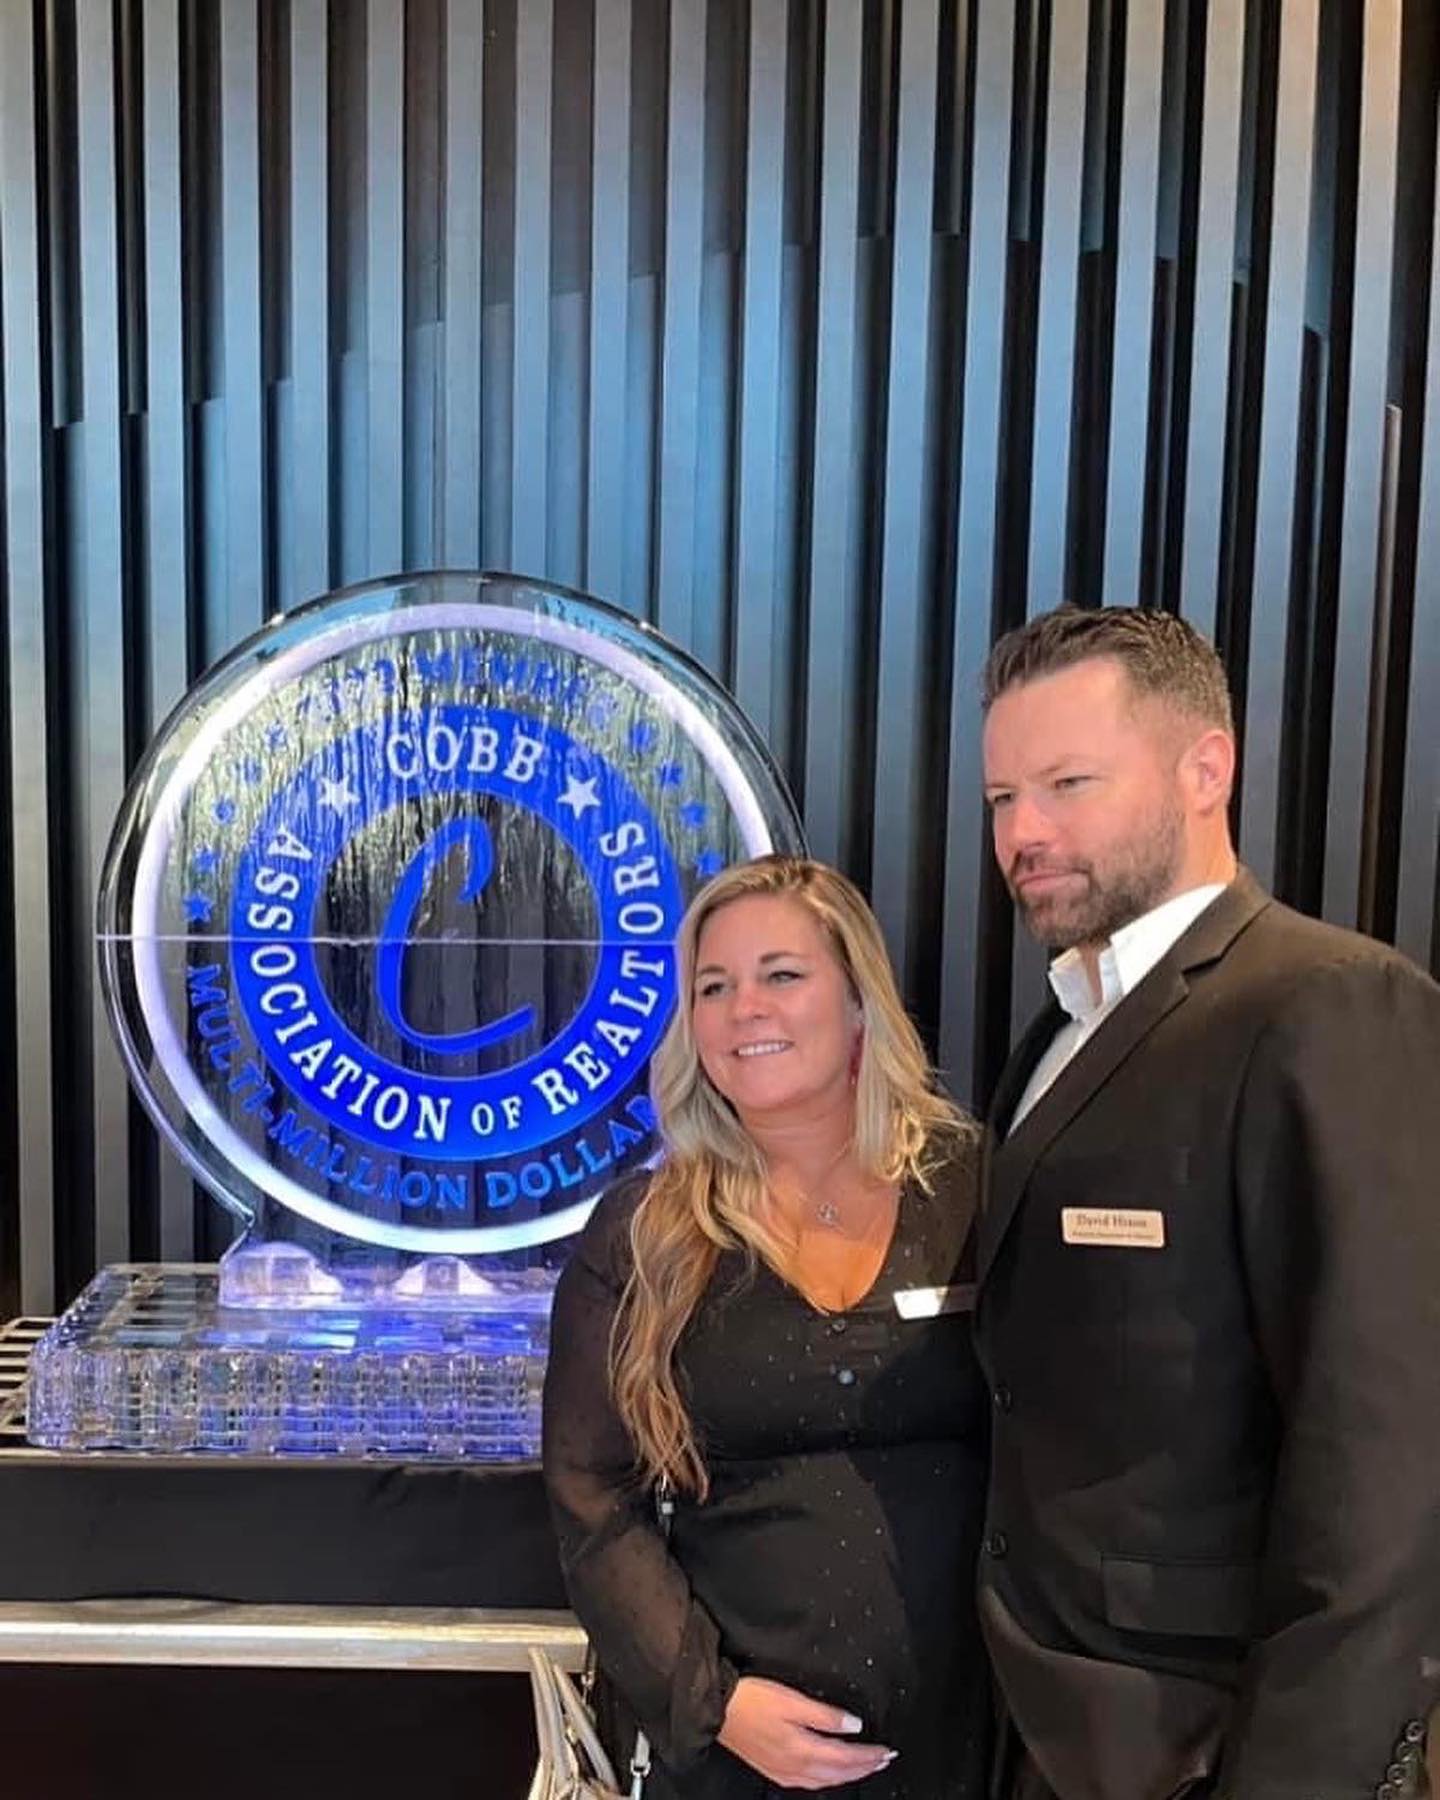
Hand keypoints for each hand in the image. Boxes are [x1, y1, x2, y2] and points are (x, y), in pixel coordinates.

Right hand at [717, 1675, 896, 1788]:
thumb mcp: (792, 1700)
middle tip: (885, 1760)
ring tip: (866, 1767)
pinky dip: (828, 1780)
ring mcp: (785, 1772)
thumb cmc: (753, 1699)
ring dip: (849, 1775)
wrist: (718, 1711)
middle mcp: (796, 1767)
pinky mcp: (775, 1771)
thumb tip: (854, 1724)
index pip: (846, 1756)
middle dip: (865, 1767)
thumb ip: (825, 1715)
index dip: (868, 1755)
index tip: (887, 1750)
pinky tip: (831, 1775)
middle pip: (839, 1773)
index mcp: (803, 1748)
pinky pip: (810, 1784)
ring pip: (826, 1781)